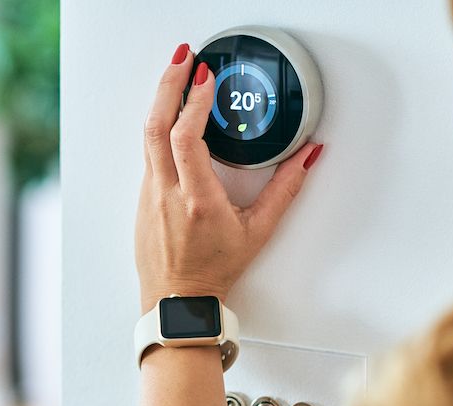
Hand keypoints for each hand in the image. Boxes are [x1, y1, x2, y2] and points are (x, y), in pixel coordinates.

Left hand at [136, 43, 323, 311]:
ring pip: (147, 137)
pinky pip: (148, 152)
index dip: (192, 103)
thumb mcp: (259, 231)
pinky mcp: (143, 197)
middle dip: (169, 85)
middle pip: (156, 126)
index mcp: (196, 200)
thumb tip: (309, 155)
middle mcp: (166, 194)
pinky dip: (159, 125)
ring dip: (161, 100)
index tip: (205, 78)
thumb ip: (286, 189)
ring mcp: (149, 195)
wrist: (178, 300)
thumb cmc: (214, 270)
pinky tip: (172, 112)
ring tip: (178, 74)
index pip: (185, 139)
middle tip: (184, 58)